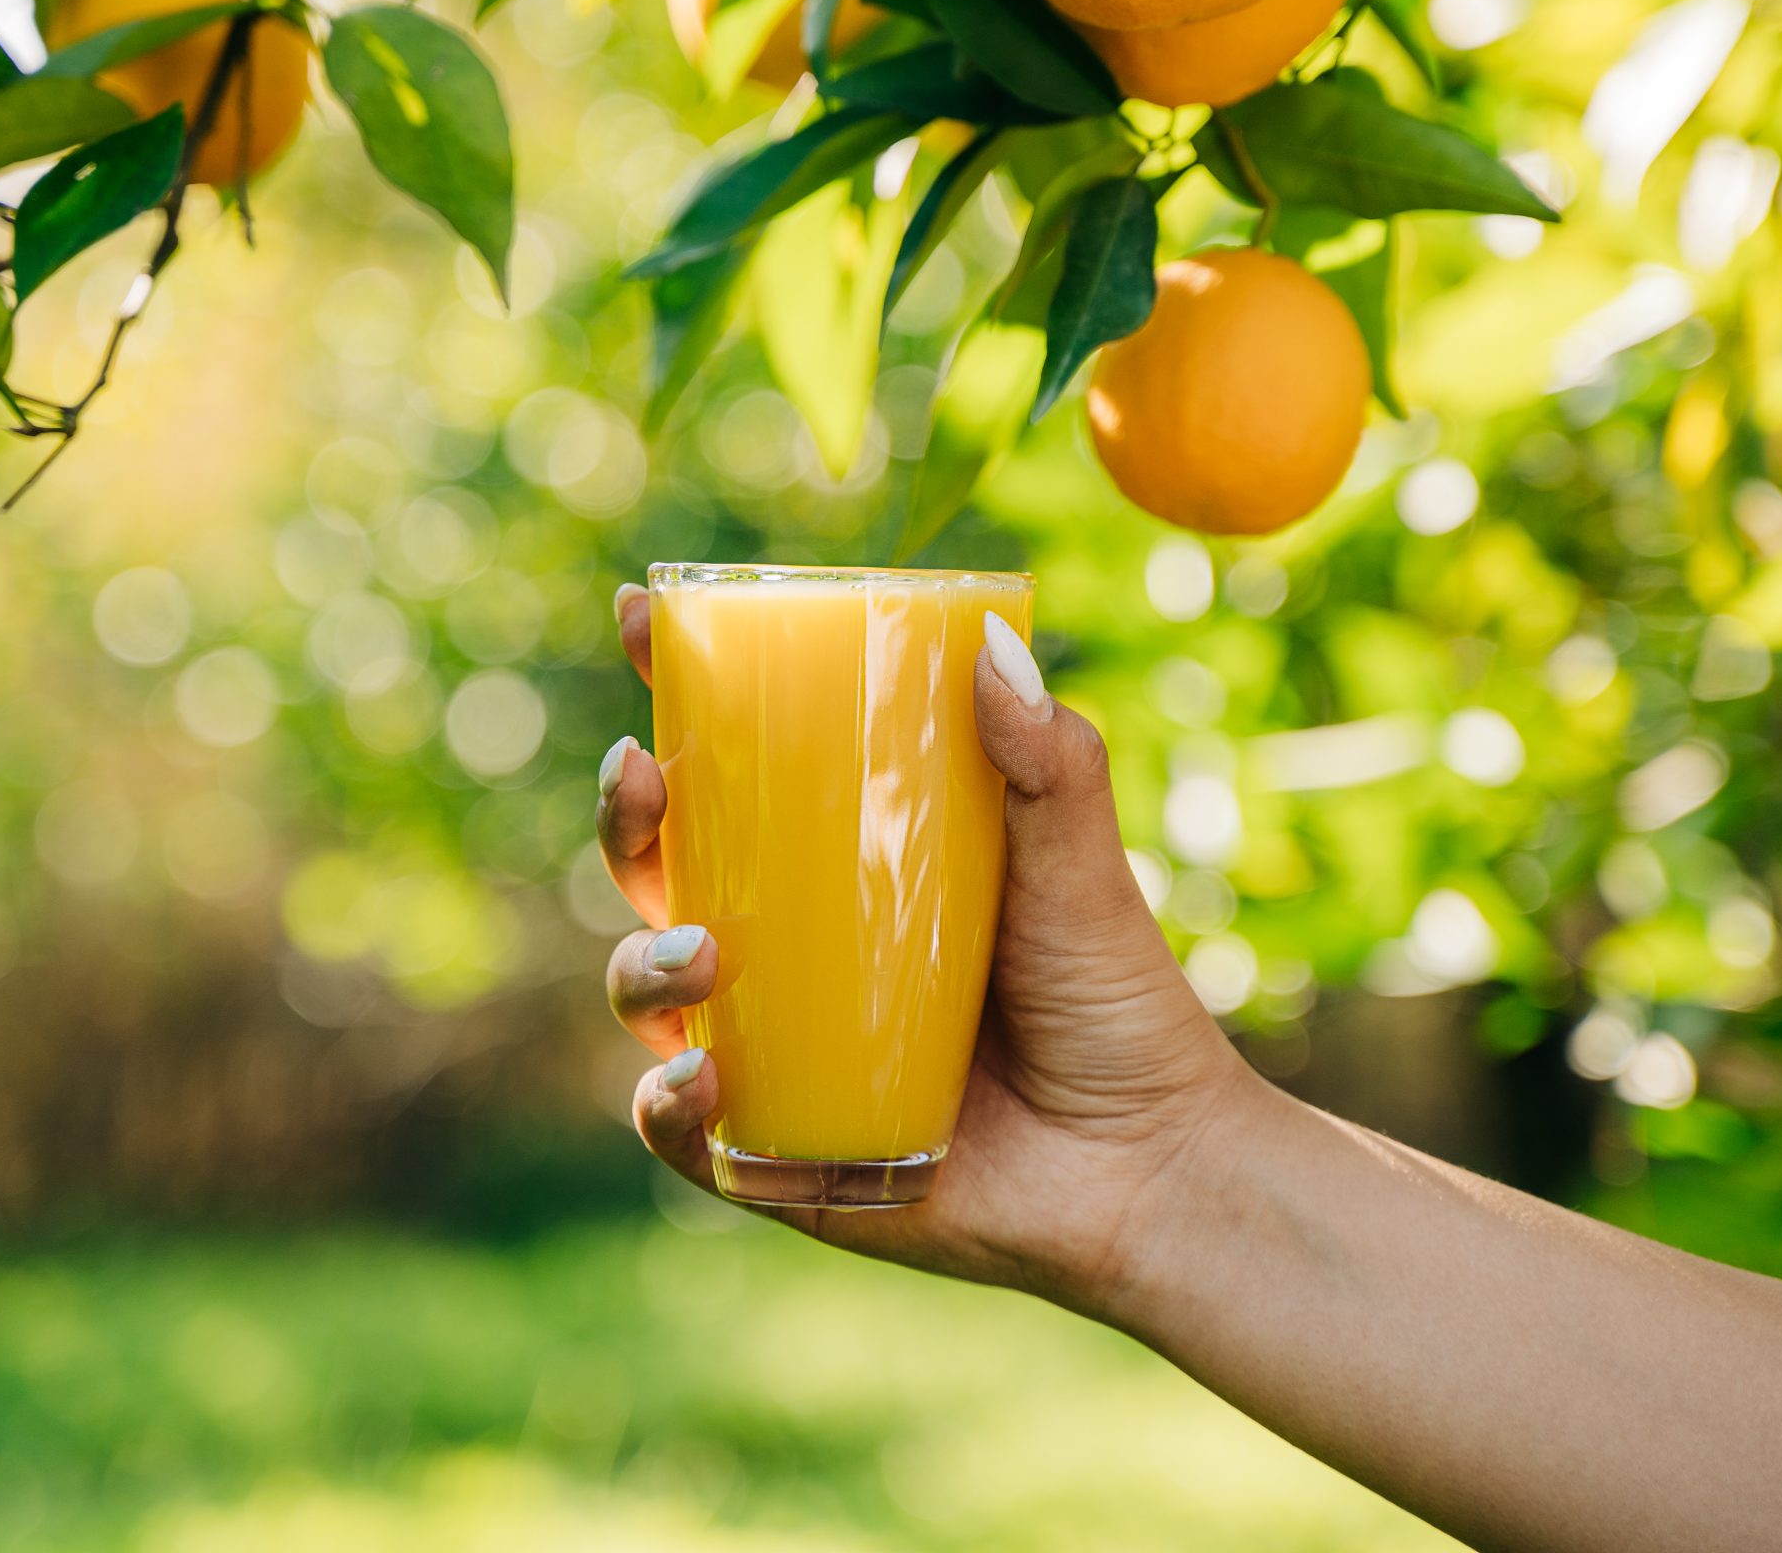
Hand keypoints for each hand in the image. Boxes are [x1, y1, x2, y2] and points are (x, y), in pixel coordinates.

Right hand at [596, 582, 1250, 1307]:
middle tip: (645, 778)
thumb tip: (992, 646)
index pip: (731, 769)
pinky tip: (698, 1080)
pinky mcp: (781, 1158)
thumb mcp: (1077, 865)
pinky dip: (666, 1106)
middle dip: (628, 821)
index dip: (673, 691)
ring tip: (700, 954)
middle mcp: (786, 954)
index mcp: (836, 865)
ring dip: (642, 964)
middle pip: (658, 872)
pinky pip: (685, 1134)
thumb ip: (1048, 761)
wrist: (1153, 1167)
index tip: (646, 614)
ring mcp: (774, 1054)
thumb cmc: (1113, 1001)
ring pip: (650, 993)